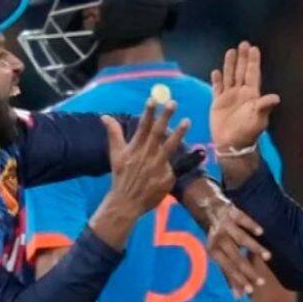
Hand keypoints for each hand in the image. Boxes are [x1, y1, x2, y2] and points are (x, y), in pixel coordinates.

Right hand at [92, 99, 187, 246]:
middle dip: (165, 117)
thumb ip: (113, 133)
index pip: (142, 126)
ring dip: (179, 133)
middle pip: (158, 132)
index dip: (148, 112)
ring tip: (187, 121)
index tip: (153, 99)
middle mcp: (146, 155)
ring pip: (170, 147)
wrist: (126, 202)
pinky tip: (197, 152)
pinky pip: (177, 166)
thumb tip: (104, 116)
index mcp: (135, 148)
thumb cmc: (121, 176)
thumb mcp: (115, 154)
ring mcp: (157, 167)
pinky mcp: (167, 178)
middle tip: (173, 103)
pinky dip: (186, 160)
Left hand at [180, 176, 272, 296]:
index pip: (228, 268)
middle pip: (236, 258)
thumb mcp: (218, 255)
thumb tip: (238, 297)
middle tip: (262, 282)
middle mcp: (219, 239)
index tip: (251, 291)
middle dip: (248, 271)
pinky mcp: (233, 212)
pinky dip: (251, 225)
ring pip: (242, 239)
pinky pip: (243, 219)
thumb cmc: (217, 238)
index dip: (239, 280)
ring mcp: (226, 225)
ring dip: (255, 248)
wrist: (208, 208)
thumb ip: (228, 276)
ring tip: (268, 258)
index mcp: (213, 251)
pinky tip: (261, 232)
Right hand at [209, 42, 279, 175]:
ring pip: (230, 76)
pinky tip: (216, 71)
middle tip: (244, 43)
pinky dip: (217, 80)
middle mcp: (241, 93)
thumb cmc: (248, 133)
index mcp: (251, 95)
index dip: (253, 62)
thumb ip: (264, 106)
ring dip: (230, 64)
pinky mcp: (218, 103)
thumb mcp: (258, 119)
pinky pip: (217, 88)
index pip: (253, 74)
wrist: (232, 144)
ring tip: (231, 51)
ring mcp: (229, 97)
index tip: (254, 48)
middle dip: (243, 58)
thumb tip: (276, 97)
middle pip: (242, 71)